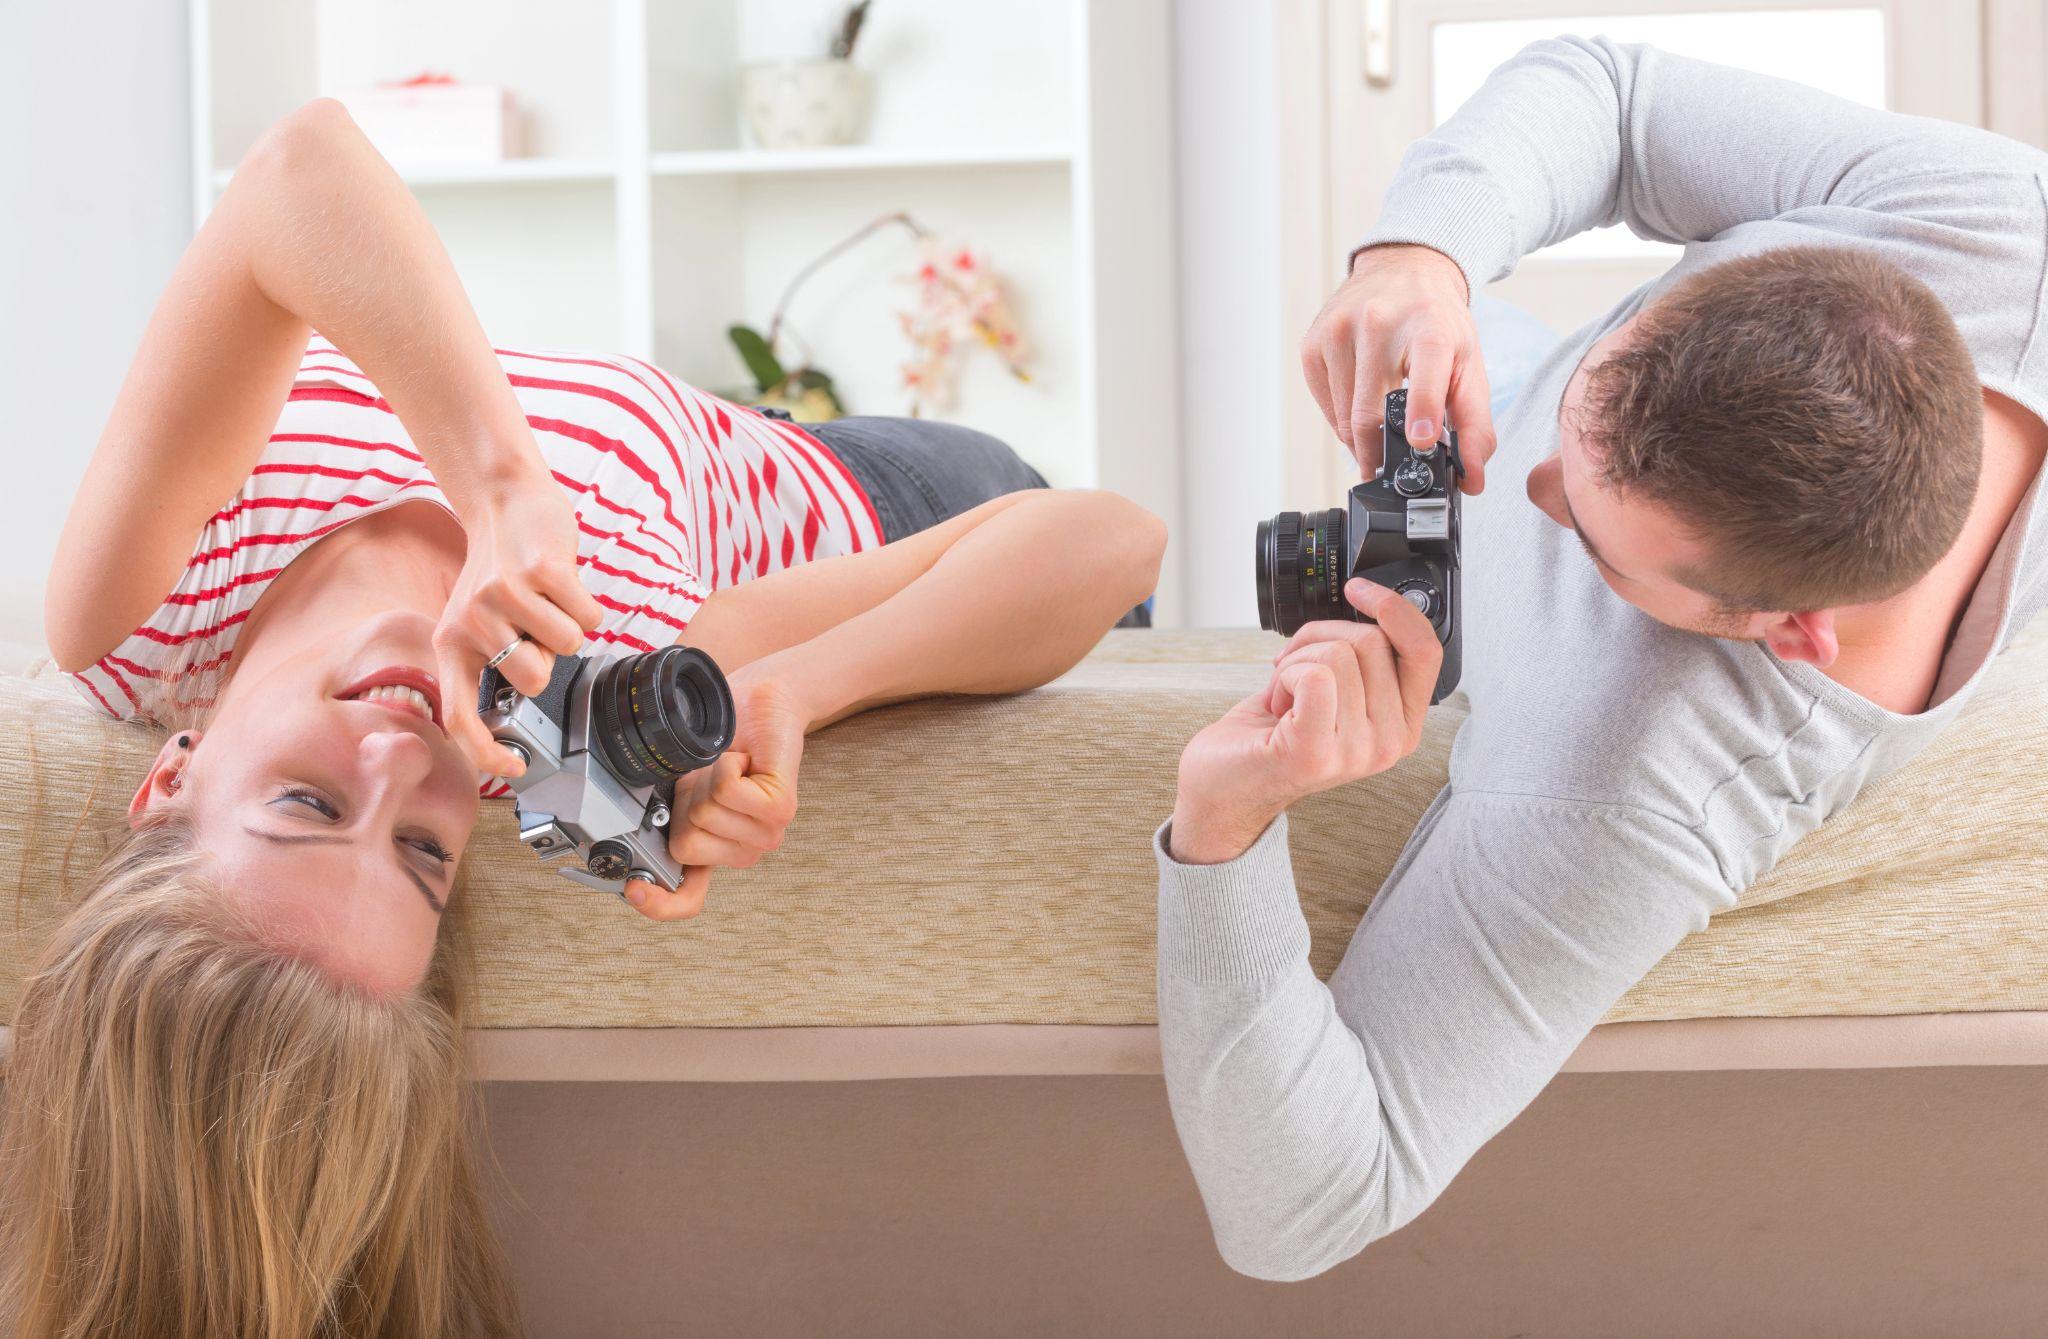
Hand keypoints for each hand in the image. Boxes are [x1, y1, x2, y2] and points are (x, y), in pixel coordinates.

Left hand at [433, 463, 604, 774]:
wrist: (504, 498)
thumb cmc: (500, 568)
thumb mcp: (475, 618)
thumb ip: (488, 662)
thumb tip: (519, 712)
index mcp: (450, 643)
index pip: (461, 716)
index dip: (486, 751)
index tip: (515, 767)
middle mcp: (471, 622)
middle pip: (536, 680)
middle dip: (550, 658)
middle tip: (535, 625)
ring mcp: (504, 594)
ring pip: (566, 646)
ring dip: (569, 624)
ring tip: (546, 597)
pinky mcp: (541, 570)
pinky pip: (587, 616)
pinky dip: (587, 603)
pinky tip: (563, 580)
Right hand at [622, 671, 808, 920]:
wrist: (759, 706)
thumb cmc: (724, 747)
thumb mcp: (681, 791)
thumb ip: (665, 820)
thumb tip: (621, 836)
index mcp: (716, 853)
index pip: (686, 900)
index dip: (658, 903)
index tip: (634, 889)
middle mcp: (743, 851)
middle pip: (684, 843)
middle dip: (685, 802)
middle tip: (708, 780)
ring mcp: (766, 834)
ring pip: (703, 814)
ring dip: (707, 780)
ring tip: (728, 769)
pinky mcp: (780, 808)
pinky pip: (727, 791)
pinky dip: (724, 765)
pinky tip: (742, 761)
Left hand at [1168, 579, 1440, 864]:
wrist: (1224, 787)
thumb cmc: (1273, 735)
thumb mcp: (1337, 693)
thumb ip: (1365, 659)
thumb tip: (1369, 601)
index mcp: (1403, 725)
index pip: (1426, 650)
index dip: (1395, 608)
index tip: (1358, 590)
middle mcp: (1390, 743)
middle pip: (1371, 640)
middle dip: (1319, 637)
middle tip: (1292, 670)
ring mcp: (1356, 751)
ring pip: (1337, 652)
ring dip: (1295, 660)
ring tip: (1283, 695)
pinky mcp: (1315, 752)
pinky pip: (1313, 673)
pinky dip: (1284, 674)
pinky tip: (1276, 703)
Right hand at [1300, 243, 1495, 493]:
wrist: (1402, 270)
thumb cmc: (1436, 322)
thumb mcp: (1468, 365)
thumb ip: (1475, 425)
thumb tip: (1473, 479)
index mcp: (1429, 326)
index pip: (1425, 369)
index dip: (1423, 408)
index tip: (1422, 441)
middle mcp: (1379, 324)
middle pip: (1371, 413)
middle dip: (1380, 455)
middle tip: (1390, 470)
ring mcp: (1340, 332)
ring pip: (1344, 418)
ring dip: (1361, 440)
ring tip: (1380, 429)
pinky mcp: (1313, 345)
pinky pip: (1326, 406)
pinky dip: (1343, 420)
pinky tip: (1360, 402)